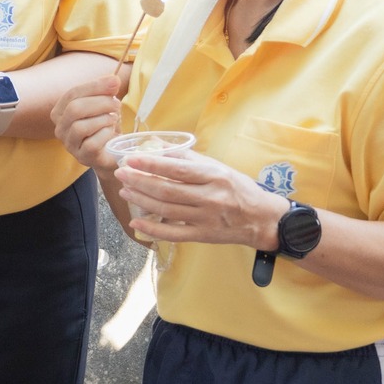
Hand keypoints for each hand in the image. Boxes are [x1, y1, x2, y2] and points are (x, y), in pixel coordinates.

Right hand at [51, 73, 122, 168]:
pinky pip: (91, 143)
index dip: (94, 86)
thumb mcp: (104, 104)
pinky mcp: (82, 156)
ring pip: (80, 127)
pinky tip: (111, 132)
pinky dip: (105, 134)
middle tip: (117, 104)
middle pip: (74, 109)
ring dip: (103, 119)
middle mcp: (60, 128)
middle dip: (100, 103)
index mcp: (60, 111)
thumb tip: (114, 79)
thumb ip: (106, 91)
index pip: (72, 94)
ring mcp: (69, 144)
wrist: (111, 151)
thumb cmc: (104, 125)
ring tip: (113, 119)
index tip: (115, 82)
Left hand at [113, 150, 284, 251]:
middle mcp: (210, 198)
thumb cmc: (239, 188)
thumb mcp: (219, 168)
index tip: (131, 159)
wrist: (262, 218)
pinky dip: (153, 229)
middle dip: (140, 182)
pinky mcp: (202, 235)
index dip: (151, 165)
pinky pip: (173, 233)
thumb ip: (190, 159)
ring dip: (142, 200)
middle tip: (122, 174)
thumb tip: (159, 148)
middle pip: (168, 191)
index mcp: (214, 176)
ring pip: (167, 211)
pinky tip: (136, 221)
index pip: (177, 170)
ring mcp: (205, 219)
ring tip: (125, 191)